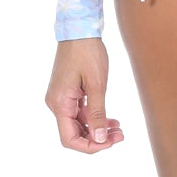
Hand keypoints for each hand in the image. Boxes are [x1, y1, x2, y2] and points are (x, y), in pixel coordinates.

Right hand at [45, 37, 124, 151]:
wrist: (79, 30)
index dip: (90, 146)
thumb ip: (97, 113)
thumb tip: (100, 139)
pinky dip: (94, 118)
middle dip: (97, 139)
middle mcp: (56, 104)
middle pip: (74, 133)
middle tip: (120, 135)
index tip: (109, 143)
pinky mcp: (67, 93)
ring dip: (98, 129)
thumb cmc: (87, 52)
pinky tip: (111, 119)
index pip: (69, 139)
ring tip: (119, 128)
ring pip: (78, 124)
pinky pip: (79, 113)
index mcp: (60, 103)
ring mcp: (60, 98)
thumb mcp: (97, 84)